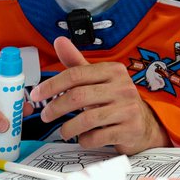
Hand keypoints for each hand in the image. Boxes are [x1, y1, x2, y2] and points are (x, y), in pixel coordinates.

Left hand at [28, 37, 170, 153]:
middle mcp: (123, 87)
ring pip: (87, 119)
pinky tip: (84, 137)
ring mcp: (128, 109)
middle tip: (45, 116)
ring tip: (64, 131)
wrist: (143, 123)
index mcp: (113, 70)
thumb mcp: (97, 79)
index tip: (36, 94)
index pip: (76, 74)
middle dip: (56, 108)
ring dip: (68, 128)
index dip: (52, 85)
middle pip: (78, 96)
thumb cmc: (114, 99)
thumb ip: (77, 63)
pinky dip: (85, 139)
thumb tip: (59, 40)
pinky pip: (97, 137)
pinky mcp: (129, 129)